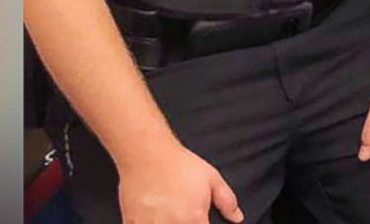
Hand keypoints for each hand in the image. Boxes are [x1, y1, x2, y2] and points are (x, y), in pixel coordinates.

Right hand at [117, 141, 243, 223]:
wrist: (147, 153)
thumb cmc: (179, 164)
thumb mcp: (211, 178)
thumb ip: (226, 200)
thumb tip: (237, 218)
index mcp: (194, 219)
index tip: (199, 222)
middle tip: (182, 218)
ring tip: (167, 216)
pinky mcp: (132, 223)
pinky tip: (151, 218)